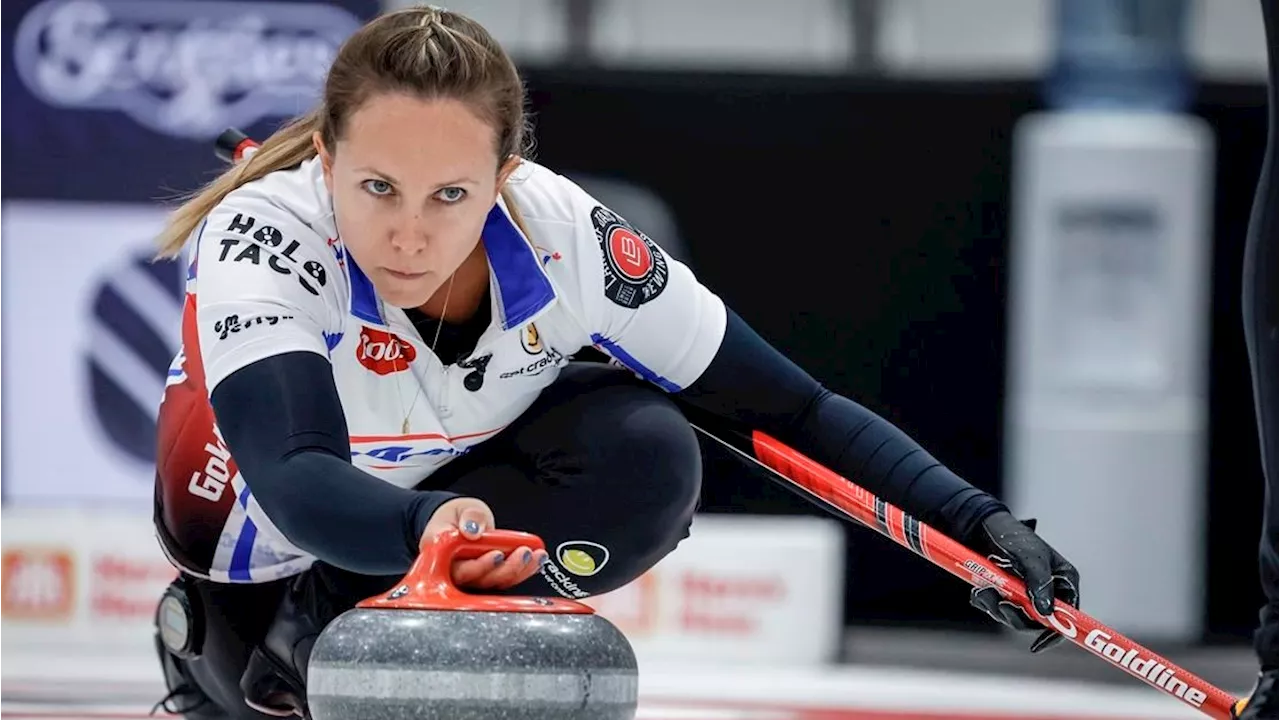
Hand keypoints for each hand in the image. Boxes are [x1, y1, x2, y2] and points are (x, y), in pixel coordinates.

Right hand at [421, 497, 547, 590]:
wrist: (460, 520)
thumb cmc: (457, 516)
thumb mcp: (463, 507)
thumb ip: (469, 516)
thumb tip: (473, 531)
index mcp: (441, 555)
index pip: (459, 569)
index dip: (480, 566)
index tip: (498, 554)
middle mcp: (456, 571)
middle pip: (481, 580)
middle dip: (506, 569)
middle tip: (524, 553)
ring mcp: (474, 576)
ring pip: (496, 582)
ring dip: (519, 570)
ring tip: (535, 555)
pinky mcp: (489, 576)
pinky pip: (506, 578)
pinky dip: (523, 570)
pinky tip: (537, 560)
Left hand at [967, 511, 1079, 652]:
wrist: (981, 526)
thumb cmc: (1012, 536)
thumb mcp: (1030, 557)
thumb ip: (1040, 583)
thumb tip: (1046, 612)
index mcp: (1064, 581)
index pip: (1069, 616)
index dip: (1057, 633)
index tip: (1038, 644)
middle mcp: (1048, 590)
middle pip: (1038, 621)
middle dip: (1017, 616)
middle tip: (1000, 605)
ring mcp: (1026, 593)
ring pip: (1016, 617)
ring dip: (997, 608)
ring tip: (983, 591)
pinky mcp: (1006, 593)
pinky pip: (998, 609)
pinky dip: (988, 603)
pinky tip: (979, 590)